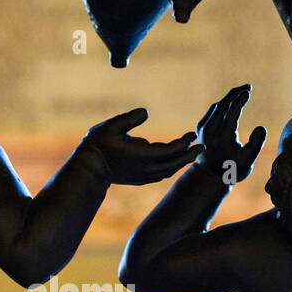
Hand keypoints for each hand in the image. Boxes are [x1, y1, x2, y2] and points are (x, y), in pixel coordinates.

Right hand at [81, 108, 201, 185]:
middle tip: (202, 146)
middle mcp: (146, 168)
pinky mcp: (140, 179)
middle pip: (175, 163)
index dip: (184, 143)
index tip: (193, 134)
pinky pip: (162, 175)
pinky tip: (175, 162)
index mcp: (143, 155)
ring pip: (170, 170)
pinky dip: (172, 168)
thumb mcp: (111, 126)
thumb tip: (146, 112)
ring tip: (192, 152)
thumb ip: (129, 118)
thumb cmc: (98, 145)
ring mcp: (144, 176)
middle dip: (190, 154)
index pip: (171, 150)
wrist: (89, 170)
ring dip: (182, 162)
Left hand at [196, 84, 266, 184]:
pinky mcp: (200, 128)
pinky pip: (212, 111)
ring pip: (217, 106)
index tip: (248, 91)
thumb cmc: (232, 169)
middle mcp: (211, 130)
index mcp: (223, 136)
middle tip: (248, 86)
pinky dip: (222, 103)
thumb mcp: (248, 161)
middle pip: (223, 105)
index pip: (232, 111)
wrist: (209, 176)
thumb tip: (261, 127)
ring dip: (229, 97)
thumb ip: (256, 144)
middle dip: (236, 93)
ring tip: (242, 91)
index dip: (240, 100)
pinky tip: (231, 101)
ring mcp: (203, 128)